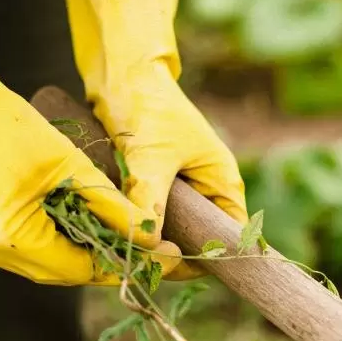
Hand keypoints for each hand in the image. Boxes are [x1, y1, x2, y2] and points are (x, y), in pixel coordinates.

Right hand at [0, 3, 165, 285]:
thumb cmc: (7, 127)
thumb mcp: (69, 164)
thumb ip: (111, 205)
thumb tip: (149, 236)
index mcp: (12, 239)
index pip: (82, 268)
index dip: (127, 263)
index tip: (166, 255)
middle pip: (68, 271)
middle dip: (112, 260)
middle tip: (155, 248)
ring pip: (54, 262)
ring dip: (91, 250)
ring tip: (132, 236)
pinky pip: (38, 248)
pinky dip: (68, 239)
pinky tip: (95, 224)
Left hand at [66, 0, 247, 280]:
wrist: (121, 71)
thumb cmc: (147, 105)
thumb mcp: (151, 156)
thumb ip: (150, 200)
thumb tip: (146, 243)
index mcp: (223, 184)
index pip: (229, 238)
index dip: (206, 259)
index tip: (171, 269)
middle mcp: (206, 191)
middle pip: (197, 240)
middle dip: (171, 253)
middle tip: (139, 265)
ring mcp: (180, 190)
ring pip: (169, 231)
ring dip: (149, 240)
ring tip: (122, 248)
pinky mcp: (154, 186)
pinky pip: (148, 217)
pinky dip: (134, 225)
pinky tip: (112, 231)